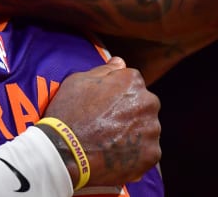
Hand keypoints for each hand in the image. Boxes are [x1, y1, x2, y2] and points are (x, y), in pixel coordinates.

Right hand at [43, 57, 160, 186]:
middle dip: (129, 112)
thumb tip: (120, 62)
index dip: (116, 94)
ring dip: (133, 133)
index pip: (132, 83)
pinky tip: (114, 154)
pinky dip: (134, 153)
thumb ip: (104, 70)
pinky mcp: (152, 155)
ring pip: (145, 128)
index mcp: (132, 81)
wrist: (65, 152)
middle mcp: (148, 103)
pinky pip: (146, 151)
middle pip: (143, 105)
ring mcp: (152, 130)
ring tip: (108, 142)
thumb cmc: (68, 112)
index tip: (102, 105)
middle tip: (105, 124)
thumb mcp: (78, 81)